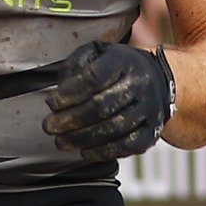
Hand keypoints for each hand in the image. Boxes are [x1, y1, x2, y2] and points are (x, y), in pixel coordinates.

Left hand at [43, 40, 173, 158]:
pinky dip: (103, 152)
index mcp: (123, 60)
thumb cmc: (116, 67)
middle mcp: (141, 83)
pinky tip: (85, 151)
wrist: (156, 79)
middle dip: (70, 120)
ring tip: (62, 141)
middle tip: (49, 126)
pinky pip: (128, 145)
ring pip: (113, 128)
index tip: (51, 103)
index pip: (94, 78)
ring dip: (82, 138)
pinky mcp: (152, 130)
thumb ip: (76, 65)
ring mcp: (149, 108)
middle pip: (101, 106)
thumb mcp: (95, 53)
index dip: (69, 93)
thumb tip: (63, 88)